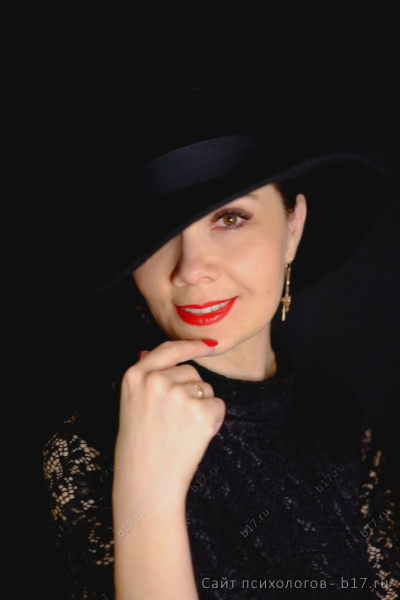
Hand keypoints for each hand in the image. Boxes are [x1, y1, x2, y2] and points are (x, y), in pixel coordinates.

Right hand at [113, 339, 225, 508]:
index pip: (168, 349)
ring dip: (202, 407)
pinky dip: (213, 421)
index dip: (189, 346)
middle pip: (191, 371)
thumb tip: (160, 351)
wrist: (146, 483)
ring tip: (181, 432)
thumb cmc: (138, 448)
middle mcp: (156, 380)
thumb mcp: (131, 404)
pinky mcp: (199, 412)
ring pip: (206, 389)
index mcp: (134, 376)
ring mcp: (178, 395)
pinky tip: (195, 437)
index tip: (206, 345)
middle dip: (192, 390)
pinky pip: (218, 406)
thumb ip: (147, 377)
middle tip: (176, 421)